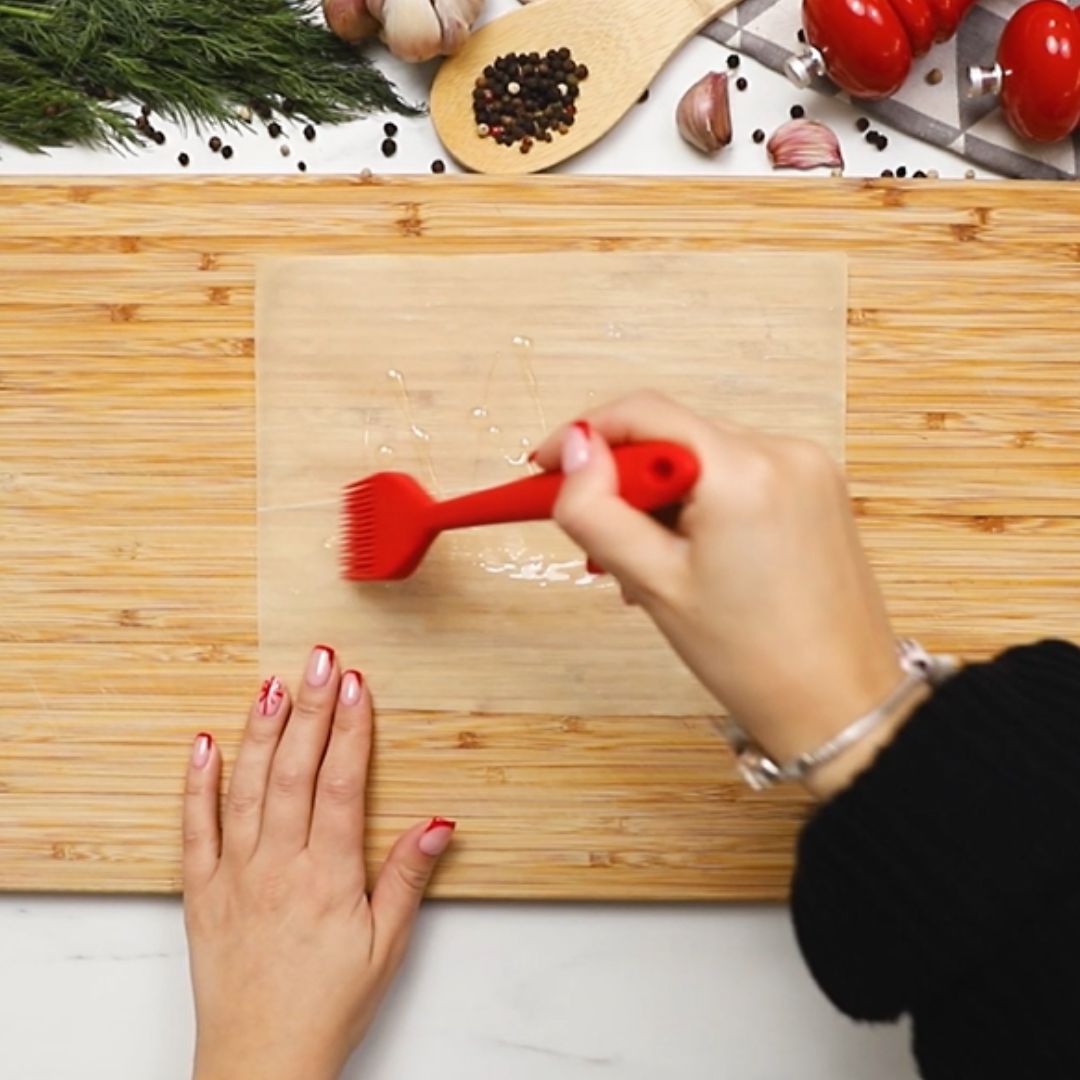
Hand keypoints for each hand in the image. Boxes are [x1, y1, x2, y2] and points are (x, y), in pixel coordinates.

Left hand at [182, 646, 455, 1079]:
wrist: (261, 1060)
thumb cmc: (328, 1005)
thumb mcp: (386, 946)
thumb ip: (407, 878)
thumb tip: (438, 823)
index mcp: (328, 877)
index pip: (341, 785)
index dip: (352, 729)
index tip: (358, 684)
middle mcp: (278, 866)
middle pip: (295, 772)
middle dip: (311, 708)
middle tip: (320, 659)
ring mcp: (235, 874)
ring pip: (247, 788)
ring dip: (261, 731)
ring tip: (272, 683)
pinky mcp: (202, 890)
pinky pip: (195, 828)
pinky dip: (197, 784)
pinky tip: (204, 743)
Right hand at [534, 392, 907, 798]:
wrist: (840, 704)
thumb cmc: (755, 657)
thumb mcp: (653, 583)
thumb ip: (597, 510)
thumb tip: (573, 450)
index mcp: (743, 470)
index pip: (642, 413)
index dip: (582, 436)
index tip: (546, 468)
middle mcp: (784, 452)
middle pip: (673, 436)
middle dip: (625, 481)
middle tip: (599, 541)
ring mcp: (809, 468)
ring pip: (703, 458)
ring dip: (663, 497)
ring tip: (649, 565)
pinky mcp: (819, 489)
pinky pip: (739, 476)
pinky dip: (703, 504)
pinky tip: (692, 557)